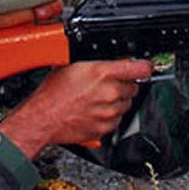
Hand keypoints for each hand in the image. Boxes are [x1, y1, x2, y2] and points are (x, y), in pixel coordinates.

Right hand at [0, 59, 152, 158]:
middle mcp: (109, 92)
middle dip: (124, 84)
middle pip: (134, 87)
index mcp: (102, 73)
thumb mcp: (74, 66)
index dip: (144, 66)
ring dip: (117, 100)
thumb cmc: (52, 93)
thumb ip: (99, 63)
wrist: (42, 118)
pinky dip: (110, 115)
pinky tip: (95, 110)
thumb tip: (116, 61)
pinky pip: (118, 119)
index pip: (140, 68)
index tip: (146, 67)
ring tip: (97, 99)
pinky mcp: (106, 127)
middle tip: (107, 85)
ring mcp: (109, 111)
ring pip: (126, 103)